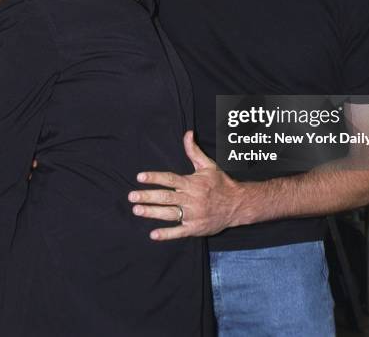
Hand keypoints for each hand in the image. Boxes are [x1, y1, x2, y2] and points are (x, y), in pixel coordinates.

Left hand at [128, 131, 242, 239]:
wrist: (237, 204)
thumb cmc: (220, 183)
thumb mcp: (208, 165)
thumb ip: (194, 151)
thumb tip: (187, 133)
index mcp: (192, 183)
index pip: (170, 179)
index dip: (154, 177)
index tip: (140, 177)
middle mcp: (191, 199)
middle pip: (166, 197)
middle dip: (147, 196)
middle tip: (131, 196)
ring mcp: (193, 215)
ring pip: (169, 214)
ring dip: (152, 213)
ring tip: (137, 210)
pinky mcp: (195, 228)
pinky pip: (179, 232)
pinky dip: (166, 234)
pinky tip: (153, 235)